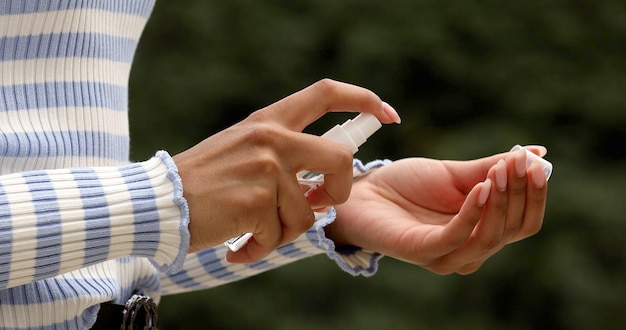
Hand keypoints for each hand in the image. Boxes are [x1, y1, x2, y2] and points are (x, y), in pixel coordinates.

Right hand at [172, 79, 400, 261]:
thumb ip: (283, 156)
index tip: (386, 114)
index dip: (363, 100)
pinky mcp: (256, 200)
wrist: (159, 201)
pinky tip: (240, 244)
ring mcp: (266, 168)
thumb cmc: (203, 182)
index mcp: (269, 121)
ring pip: (307, 213)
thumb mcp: (244, 150)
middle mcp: (271, 138)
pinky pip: (280, 235)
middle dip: (341, 190)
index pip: (325, 93)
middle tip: (322, 204)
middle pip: (339, 159)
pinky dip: (262, 247)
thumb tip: (323, 187)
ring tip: (253, 231)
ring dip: (284, 231)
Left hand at [328, 146, 547, 274]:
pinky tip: (481, 187)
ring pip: (491, 236)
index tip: (536, 163)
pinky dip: (473, 211)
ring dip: (501, 200)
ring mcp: (448, 256)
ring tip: (501, 170)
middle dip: (521, 193)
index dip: (535, 195)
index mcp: (482, 232)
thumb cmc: (408, 185)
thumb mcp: (455, 174)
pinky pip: (458, 236)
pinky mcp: (424, 252)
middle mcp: (470, 250)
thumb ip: (492, 169)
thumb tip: (537, 154)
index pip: (524, 222)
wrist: (364, 193)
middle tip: (521, 162)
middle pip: (513, 229)